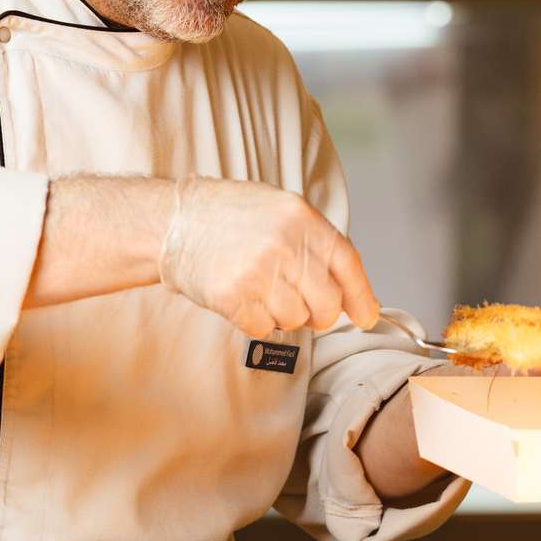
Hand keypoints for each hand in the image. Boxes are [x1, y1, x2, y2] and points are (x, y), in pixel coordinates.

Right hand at [157, 176, 379, 338]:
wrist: (174, 220)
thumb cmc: (231, 216)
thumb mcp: (282, 211)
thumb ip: (316, 244)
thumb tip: (350, 292)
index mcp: (303, 219)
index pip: (347, 265)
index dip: (361, 296)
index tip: (367, 317)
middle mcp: (285, 245)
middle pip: (327, 303)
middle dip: (319, 313)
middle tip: (302, 305)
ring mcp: (259, 272)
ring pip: (296, 319)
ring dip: (284, 315)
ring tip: (263, 291)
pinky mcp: (233, 297)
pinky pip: (265, 329)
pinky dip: (258, 322)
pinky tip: (244, 299)